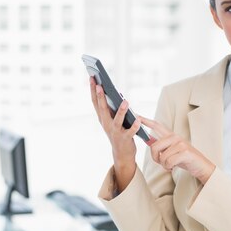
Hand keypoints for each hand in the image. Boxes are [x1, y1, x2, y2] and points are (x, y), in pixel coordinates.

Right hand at [90, 76, 140, 190]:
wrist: (121, 153)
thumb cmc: (118, 132)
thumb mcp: (112, 119)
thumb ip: (111, 107)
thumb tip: (114, 92)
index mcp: (102, 118)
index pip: (95, 102)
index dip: (92, 90)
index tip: (92, 77)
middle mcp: (106, 124)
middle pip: (102, 109)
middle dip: (101, 97)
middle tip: (100, 85)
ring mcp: (115, 132)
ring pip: (117, 120)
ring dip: (121, 111)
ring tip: (126, 101)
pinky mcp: (125, 139)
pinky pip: (130, 132)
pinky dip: (134, 126)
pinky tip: (138, 119)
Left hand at [140, 117, 215, 184]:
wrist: (201, 166)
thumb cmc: (185, 159)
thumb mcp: (171, 151)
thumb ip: (161, 145)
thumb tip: (147, 140)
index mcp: (171, 136)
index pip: (156, 125)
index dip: (146, 121)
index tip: (136, 115)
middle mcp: (175, 137)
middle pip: (154, 147)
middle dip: (155, 158)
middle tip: (162, 163)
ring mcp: (181, 144)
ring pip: (161, 157)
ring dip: (164, 165)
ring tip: (170, 165)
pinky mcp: (185, 152)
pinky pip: (168, 162)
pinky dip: (169, 167)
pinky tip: (174, 167)